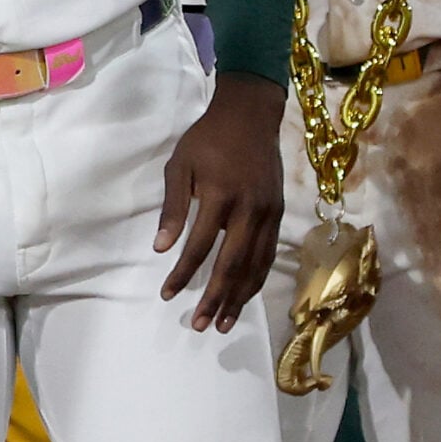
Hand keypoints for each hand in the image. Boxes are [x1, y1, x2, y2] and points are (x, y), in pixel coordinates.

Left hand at [156, 71, 285, 331]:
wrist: (250, 116)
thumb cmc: (207, 140)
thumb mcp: (179, 166)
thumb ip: (173, 207)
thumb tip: (162, 248)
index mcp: (221, 196)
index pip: (200, 246)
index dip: (184, 273)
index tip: (167, 294)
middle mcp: (249, 211)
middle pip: (232, 265)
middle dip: (214, 298)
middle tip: (198, 325)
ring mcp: (268, 214)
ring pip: (255, 266)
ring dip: (238, 298)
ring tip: (221, 323)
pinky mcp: (278, 215)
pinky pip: (267, 256)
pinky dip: (255, 280)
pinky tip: (243, 297)